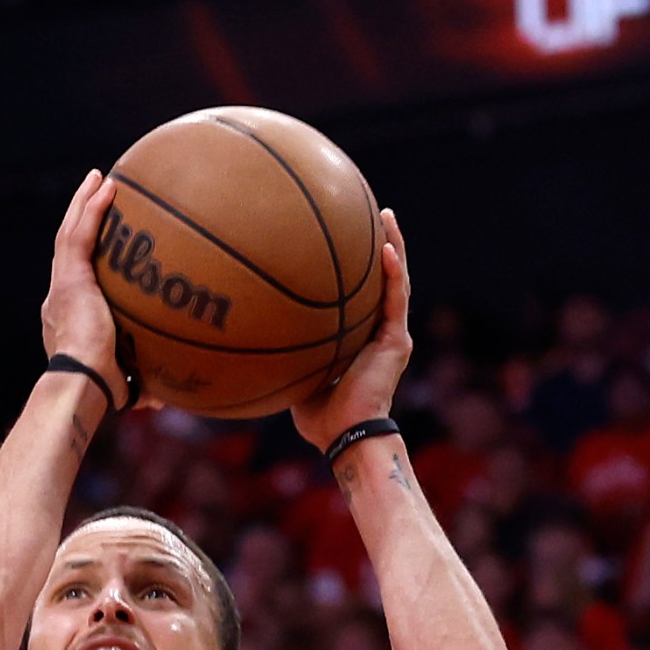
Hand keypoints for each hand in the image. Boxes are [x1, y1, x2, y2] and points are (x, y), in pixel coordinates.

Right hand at [43, 170, 125, 389]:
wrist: (81, 383)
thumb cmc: (102, 390)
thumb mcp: (127, 384)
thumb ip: (145, 384)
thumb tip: (167, 399)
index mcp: (67, 316)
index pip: (74, 277)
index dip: (84, 255)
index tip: (100, 241)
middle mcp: (57, 296)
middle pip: (66, 247)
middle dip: (80, 218)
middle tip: (95, 193)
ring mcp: (61, 284)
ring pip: (68, 234)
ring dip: (83, 203)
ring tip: (97, 178)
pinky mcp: (68, 278)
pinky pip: (79, 234)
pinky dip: (92, 208)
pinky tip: (107, 184)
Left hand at [291, 208, 411, 452]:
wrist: (345, 435)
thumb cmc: (318, 416)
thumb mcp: (297, 373)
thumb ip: (287, 351)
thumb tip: (253, 333)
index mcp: (360, 338)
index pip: (360, 294)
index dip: (356, 266)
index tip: (345, 236)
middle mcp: (379, 332)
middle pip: (381, 279)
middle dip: (379, 244)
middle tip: (371, 213)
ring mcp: (391, 335)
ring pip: (395, 281)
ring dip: (392, 247)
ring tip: (384, 216)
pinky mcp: (396, 341)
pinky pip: (395, 300)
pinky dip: (392, 274)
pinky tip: (386, 249)